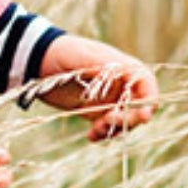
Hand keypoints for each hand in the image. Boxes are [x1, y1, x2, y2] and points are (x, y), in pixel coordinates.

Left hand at [37, 35, 157, 141]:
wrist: (38, 61)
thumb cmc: (61, 52)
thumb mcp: (79, 55)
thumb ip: (99, 64)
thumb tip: (120, 72)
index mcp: (120, 66)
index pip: (145, 82)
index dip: (150, 99)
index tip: (144, 116)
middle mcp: (118, 84)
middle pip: (138, 106)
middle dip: (128, 118)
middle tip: (108, 121)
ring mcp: (108, 99)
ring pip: (123, 120)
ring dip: (114, 129)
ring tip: (95, 130)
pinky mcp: (95, 111)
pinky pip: (106, 127)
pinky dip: (102, 134)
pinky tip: (90, 136)